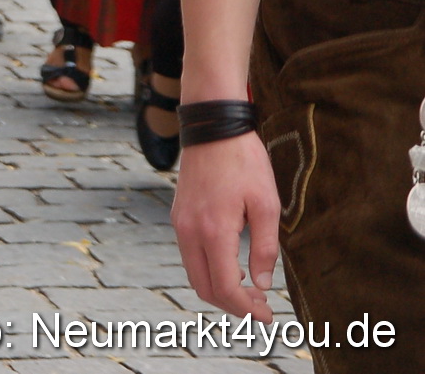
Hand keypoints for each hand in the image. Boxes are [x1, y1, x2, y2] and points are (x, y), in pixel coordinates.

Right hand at [172, 134, 280, 322]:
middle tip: (261, 306)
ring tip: (250, 289)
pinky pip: (190, 256)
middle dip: (232, 305)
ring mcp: (180, 224)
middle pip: (204, 287)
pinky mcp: (179, 217)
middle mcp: (189, 231)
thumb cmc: (244, 163)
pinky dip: (209, 270)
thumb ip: (265, 248)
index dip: (246, 309)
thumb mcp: (267, 205)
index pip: (225, 287)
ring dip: (220, 289)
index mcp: (213, 231)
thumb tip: (262, 283)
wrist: (212, 129)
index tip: (267, 316)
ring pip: (194, 274)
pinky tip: (232, 265)